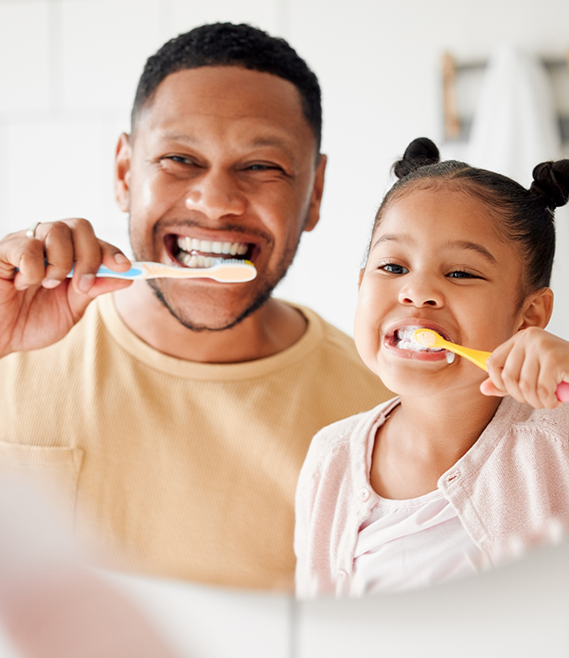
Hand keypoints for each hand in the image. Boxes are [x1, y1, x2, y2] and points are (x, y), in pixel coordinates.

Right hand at [0, 219, 131, 357]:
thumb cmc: (31, 322)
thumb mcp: (71, 309)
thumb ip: (95, 290)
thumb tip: (127, 276)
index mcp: (67, 254)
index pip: (95, 240)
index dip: (112, 251)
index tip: (125, 268)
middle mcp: (47, 243)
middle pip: (79, 225)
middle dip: (90, 256)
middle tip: (82, 285)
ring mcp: (24, 243)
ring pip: (55, 230)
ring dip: (61, 263)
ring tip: (48, 285)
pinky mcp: (2, 251)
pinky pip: (26, 247)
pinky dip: (33, 270)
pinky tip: (22, 284)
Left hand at [480, 327, 568, 408]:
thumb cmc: (562, 371)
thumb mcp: (531, 373)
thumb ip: (508, 380)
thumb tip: (483, 389)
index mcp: (521, 338)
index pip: (493, 362)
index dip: (499, 382)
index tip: (514, 390)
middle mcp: (530, 338)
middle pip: (507, 377)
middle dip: (521, 396)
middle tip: (538, 397)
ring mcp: (543, 346)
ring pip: (524, 387)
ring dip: (537, 400)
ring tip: (549, 398)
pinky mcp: (556, 359)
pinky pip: (542, 391)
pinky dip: (549, 401)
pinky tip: (558, 398)